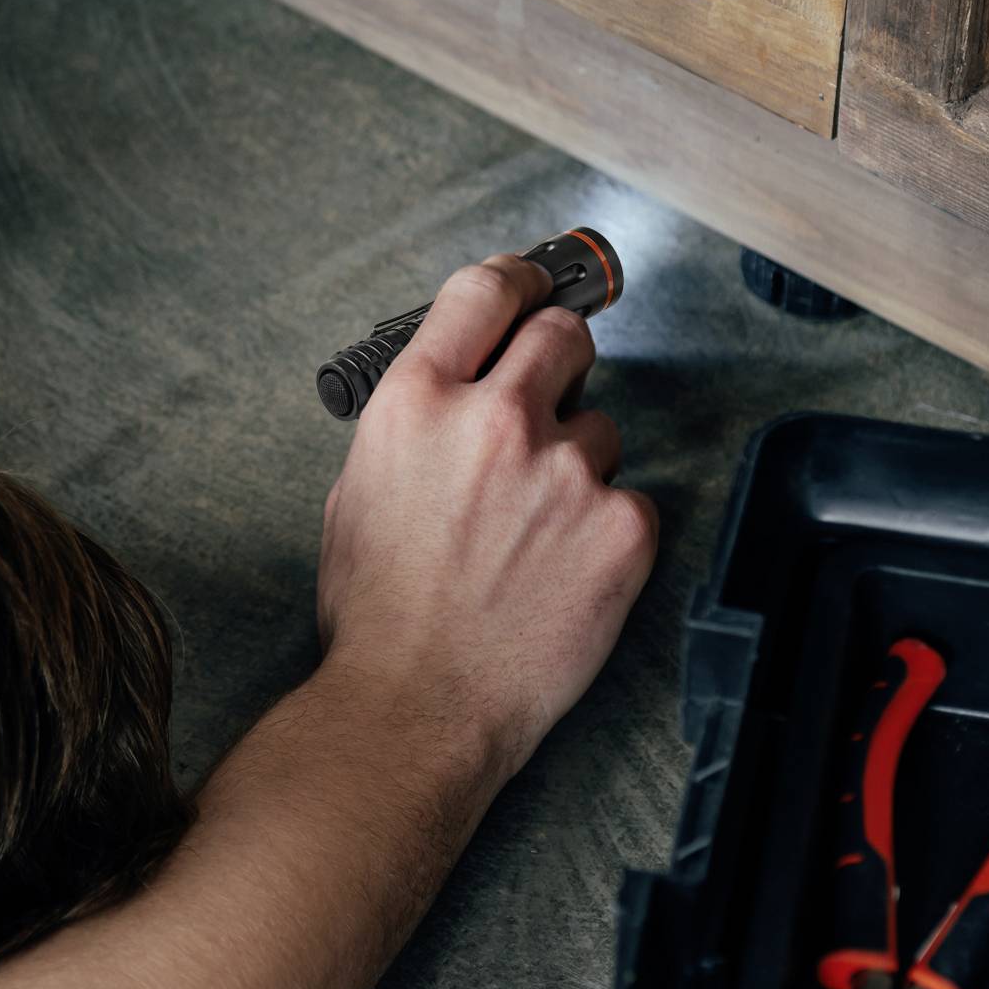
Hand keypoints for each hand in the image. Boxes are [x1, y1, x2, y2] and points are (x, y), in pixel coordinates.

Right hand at [316, 253, 658, 784]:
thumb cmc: (379, 615)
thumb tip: (452, 393)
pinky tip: (564, 575)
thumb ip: (413, 426)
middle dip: (561, 361)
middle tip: (549, 404)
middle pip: (564, 334)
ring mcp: (566, 472)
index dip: (516, 281)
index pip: (484, 291)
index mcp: (417, 403)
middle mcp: (494, 421)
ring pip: (602, 429)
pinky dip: (607, 533)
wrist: (418, 706)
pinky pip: (630, 502)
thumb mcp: (357, 493)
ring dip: (580, 466)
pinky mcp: (621, 527)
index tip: (531, 285)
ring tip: (538, 536)